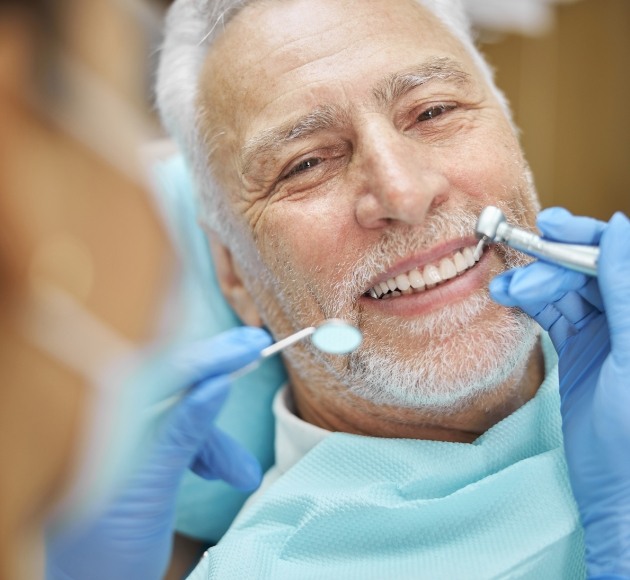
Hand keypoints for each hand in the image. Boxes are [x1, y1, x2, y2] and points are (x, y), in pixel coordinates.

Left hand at [46, 326, 271, 579]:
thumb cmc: (103, 554)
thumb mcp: (148, 489)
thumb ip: (181, 432)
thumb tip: (218, 382)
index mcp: (98, 424)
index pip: (160, 371)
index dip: (210, 354)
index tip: (252, 344)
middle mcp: (106, 423)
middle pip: (172, 382)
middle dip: (218, 374)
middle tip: (259, 351)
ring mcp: (120, 440)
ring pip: (182, 415)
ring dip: (217, 440)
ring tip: (243, 475)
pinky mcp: (135, 459)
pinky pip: (178, 438)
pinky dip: (205, 453)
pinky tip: (223, 473)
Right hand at [490, 208, 629, 577]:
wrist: (619, 492)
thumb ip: (623, 292)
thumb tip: (615, 229)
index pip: (621, 257)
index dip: (588, 237)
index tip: (552, 228)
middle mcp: (628, 317)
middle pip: (590, 268)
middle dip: (553, 262)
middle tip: (519, 268)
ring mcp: (607, 332)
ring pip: (567, 289)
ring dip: (534, 283)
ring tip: (503, 289)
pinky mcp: (582, 349)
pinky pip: (554, 313)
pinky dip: (531, 303)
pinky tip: (512, 299)